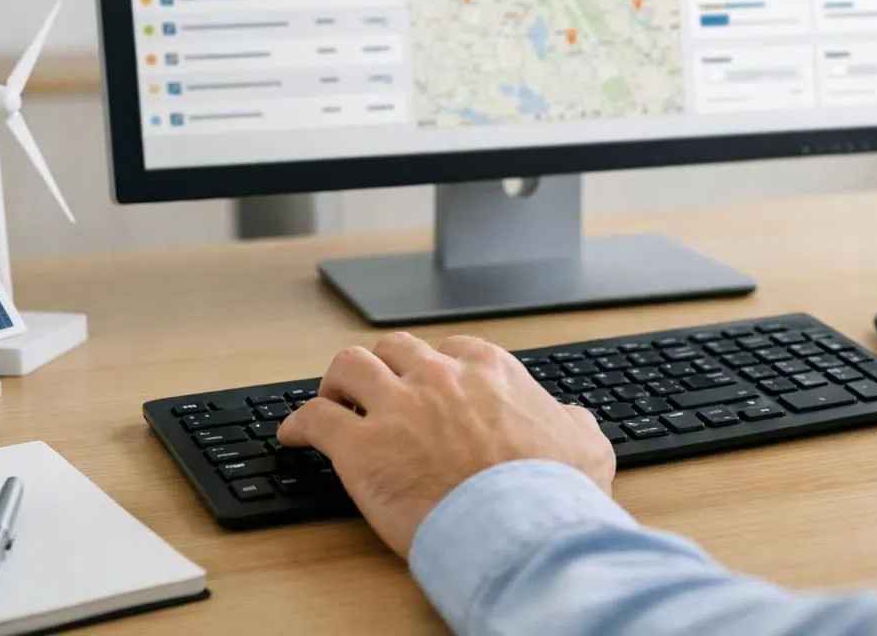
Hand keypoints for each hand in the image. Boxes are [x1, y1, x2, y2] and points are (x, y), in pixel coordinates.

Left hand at [277, 333, 615, 557]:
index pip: (450, 349)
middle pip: (394, 348)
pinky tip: (292, 436)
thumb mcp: (585, 444)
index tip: (428, 386)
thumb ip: (572, 422)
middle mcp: (438, 377)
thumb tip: (571, 420)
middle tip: (374, 390)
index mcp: (489, 371)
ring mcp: (396, 407)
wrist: (521, 528)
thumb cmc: (552, 492)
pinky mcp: (360, 447)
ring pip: (347, 367)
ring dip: (336, 383)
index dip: (435, 368)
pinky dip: (298, 424)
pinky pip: (314, 419)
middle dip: (383, 366)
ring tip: (330, 401)